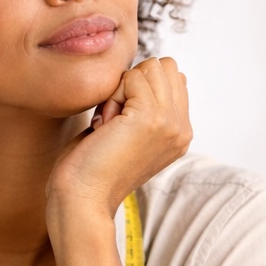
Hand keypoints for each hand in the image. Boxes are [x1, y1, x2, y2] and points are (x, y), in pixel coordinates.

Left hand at [47, 56, 190, 224]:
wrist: (83, 199)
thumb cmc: (92, 167)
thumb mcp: (129, 133)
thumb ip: (147, 105)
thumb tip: (152, 68)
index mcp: (180, 133)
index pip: (173, 78)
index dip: (140, 87)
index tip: (122, 121)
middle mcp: (182, 128)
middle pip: (165, 66)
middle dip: (134, 83)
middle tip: (115, 119)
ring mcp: (171, 123)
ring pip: (150, 67)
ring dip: (122, 89)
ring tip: (110, 123)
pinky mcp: (152, 118)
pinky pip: (131, 77)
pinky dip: (112, 95)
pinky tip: (105, 125)